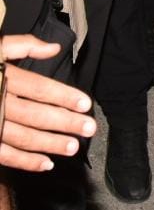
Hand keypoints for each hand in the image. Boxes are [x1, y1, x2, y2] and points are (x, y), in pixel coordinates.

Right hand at [0, 35, 95, 170]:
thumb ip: (24, 45)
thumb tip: (54, 48)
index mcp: (3, 77)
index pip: (39, 88)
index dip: (64, 96)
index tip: (86, 104)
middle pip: (36, 114)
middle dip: (64, 123)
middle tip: (89, 128)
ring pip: (22, 137)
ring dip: (49, 144)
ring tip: (73, 147)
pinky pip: (4, 155)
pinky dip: (25, 162)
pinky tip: (46, 164)